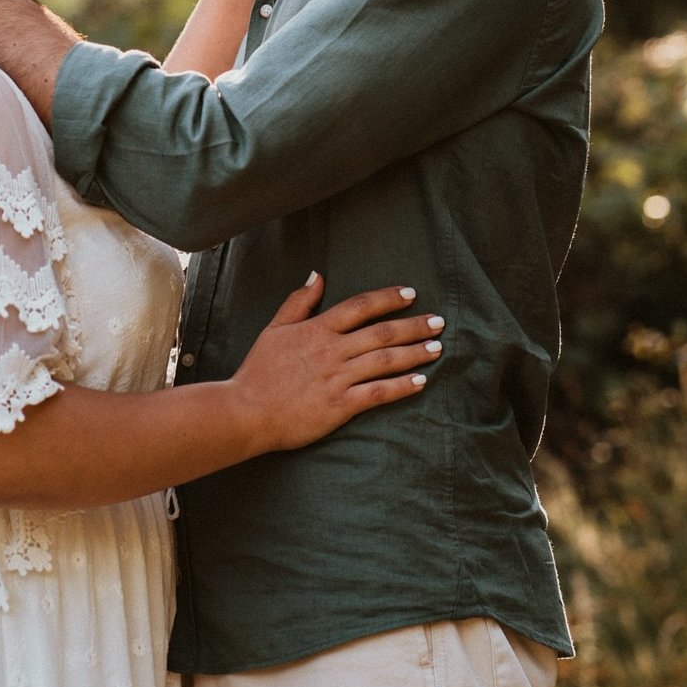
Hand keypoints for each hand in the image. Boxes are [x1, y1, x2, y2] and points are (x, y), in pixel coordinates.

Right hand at [231, 275, 441, 452]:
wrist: (247, 411)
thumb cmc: (258, 371)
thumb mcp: (274, 329)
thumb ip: (299, 302)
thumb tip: (318, 275)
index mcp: (317, 329)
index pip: (360, 306)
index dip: (388, 298)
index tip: (410, 294)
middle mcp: (332, 350)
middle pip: (382, 333)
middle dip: (414, 326)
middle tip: (439, 322)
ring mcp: (338, 378)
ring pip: (385, 361)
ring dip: (414, 353)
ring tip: (437, 349)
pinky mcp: (341, 405)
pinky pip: (378, 393)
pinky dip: (402, 386)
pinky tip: (420, 381)